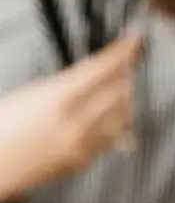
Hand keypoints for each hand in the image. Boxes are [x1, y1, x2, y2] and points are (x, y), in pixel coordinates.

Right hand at [0, 34, 141, 202]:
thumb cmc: (1, 127)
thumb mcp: (30, 94)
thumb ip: (64, 84)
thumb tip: (92, 75)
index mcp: (58, 98)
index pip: (103, 68)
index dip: (123, 51)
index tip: (134, 40)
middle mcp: (74, 122)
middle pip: (119, 91)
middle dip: (125, 75)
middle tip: (125, 65)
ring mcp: (80, 144)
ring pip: (121, 117)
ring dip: (124, 100)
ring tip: (119, 90)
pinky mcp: (80, 162)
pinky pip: (109, 140)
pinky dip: (114, 125)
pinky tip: (110, 119)